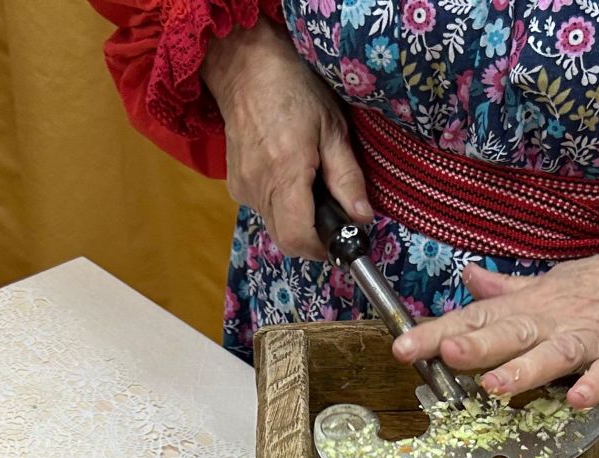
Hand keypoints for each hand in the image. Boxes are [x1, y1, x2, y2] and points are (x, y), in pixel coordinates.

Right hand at [202, 18, 370, 259]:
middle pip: (286, 240)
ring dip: (298, 220)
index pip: (297, 237)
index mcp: (285, 173)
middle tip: (333, 217)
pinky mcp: (235, 184)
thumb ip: (347, 177)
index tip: (341, 240)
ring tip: (311, 186)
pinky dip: (282, 205)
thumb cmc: (294, 88)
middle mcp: (259, 186)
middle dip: (313, 238)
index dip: (321, 248)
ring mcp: (243, 187)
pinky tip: (290, 176)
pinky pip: (263, 209)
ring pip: (275, 226)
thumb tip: (363, 217)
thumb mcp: (333, 128)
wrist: (245, 67)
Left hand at [392, 229, 598, 408]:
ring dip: (525, 370)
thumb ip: (507, 290)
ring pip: (553, 355)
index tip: (402, 348)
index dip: (437, 333)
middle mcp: (554, 321)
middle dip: (475, 346)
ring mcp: (591, 339)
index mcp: (532, 307)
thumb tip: (468, 278)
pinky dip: (593, 386)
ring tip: (495, 386)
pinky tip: (577, 401)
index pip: (476, 319)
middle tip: (442, 354)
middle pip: (509, 334)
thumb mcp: (550, 283)